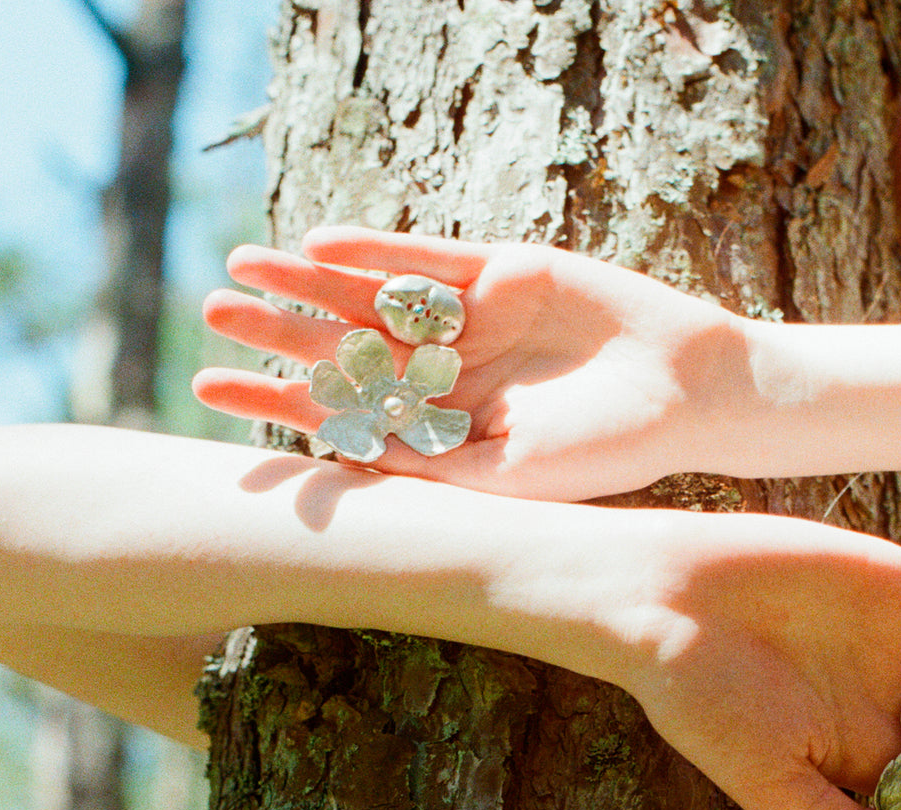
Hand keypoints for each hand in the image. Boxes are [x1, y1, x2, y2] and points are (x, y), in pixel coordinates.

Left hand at [196, 227, 746, 499]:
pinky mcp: (503, 269)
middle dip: (282, 330)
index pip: (346, 410)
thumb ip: (433, 465)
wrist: (687, 390)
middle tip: (215, 312)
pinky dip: (377, 252)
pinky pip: (428, 258)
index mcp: (444, 424)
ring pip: (376, 294)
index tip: (214, 388)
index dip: (279, 397)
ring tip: (243, 266)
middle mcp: (448, 369)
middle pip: (348, 345)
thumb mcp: (513, 473)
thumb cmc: (608, 450)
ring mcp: (473, 316)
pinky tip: (320, 244)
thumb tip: (338, 461)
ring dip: (313, 281)